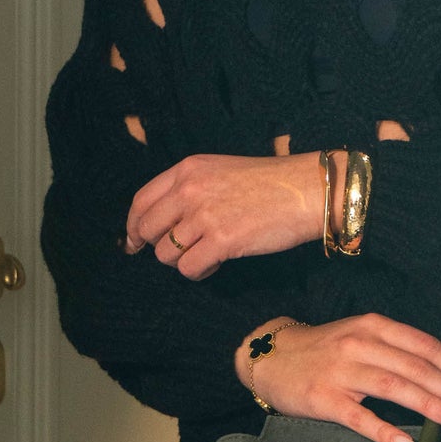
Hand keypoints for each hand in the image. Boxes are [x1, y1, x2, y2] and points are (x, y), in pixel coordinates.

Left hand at [126, 152, 322, 278]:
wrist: (306, 191)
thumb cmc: (270, 183)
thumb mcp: (221, 171)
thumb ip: (191, 190)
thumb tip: (166, 223)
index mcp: (187, 170)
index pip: (141, 201)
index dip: (134, 226)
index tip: (135, 241)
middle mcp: (190, 190)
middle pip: (146, 230)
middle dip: (156, 246)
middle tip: (175, 254)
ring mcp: (204, 215)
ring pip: (166, 253)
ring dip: (182, 261)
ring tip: (207, 255)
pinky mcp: (221, 240)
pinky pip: (189, 268)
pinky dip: (200, 272)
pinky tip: (216, 263)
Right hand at [236, 312, 440, 441]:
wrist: (272, 356)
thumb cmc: (327, 352)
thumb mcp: (364, 339)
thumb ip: (399, 354)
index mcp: (377, 327)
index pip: (429, 348)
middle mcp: (363, 343)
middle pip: (420, 369)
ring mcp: (342, 371)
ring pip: (397, 388)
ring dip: (433, 407)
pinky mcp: (323, 398)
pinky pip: (360, 417)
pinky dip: (386, 431)